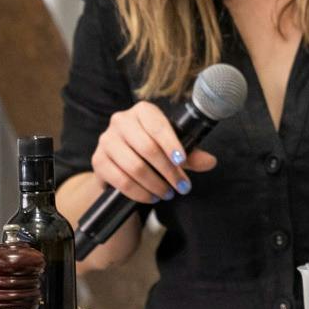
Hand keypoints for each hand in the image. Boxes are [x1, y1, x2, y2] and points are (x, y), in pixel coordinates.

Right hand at [92, 101, 218, 204]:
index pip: (158, 126)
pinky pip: (120, 180)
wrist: (119, 163)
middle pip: (147, 148)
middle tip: (182, 186)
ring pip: (134, 166)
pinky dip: (139, 192)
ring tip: (168, 194)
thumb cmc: (151, 150)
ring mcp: (106, 140)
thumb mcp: (173, 150)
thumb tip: (210, 162)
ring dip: (155, 185)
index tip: (183, 162)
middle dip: (168, 171)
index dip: (172, 144)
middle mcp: (121, 121)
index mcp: (142, 111)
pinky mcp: (98, 160)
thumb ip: (191, 154)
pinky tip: (151, 197)